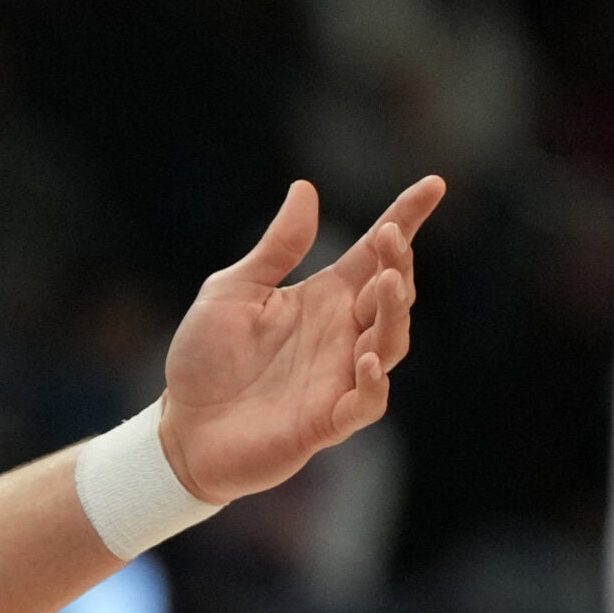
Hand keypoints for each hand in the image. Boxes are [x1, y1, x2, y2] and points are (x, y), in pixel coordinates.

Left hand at [158, 176, 445, 502]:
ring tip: (384, 283)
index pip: (373, 254)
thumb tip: (306, 188)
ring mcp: (340, 376)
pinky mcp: (328, 420)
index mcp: (322, 298)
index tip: (433, 184)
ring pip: (391, 341)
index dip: (405, 219)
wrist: (180, 428)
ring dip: (392, 313)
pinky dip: (374, 380)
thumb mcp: (233, 291)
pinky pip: (368, 400)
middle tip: (391, 238)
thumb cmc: (205, 359)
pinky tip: (367, 357)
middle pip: (390, 293)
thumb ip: (276, 248)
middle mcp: (341, 334)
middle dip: (398, 264)